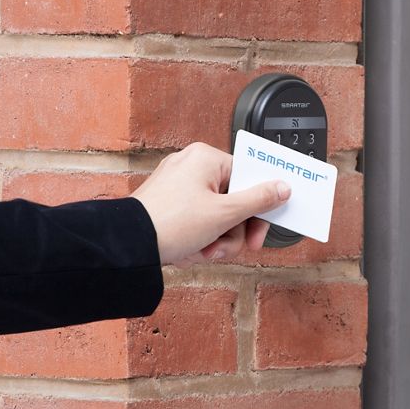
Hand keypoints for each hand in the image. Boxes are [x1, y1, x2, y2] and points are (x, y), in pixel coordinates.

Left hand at [131, 142, 290, 266]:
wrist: (128, 246)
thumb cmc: (168, 223)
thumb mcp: (224, 213)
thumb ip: (259, 200)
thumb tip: (281, 187)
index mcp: (206, 158)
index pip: (248, 179)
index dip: (257, 208)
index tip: (261, 228)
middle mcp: (192, 166)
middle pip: (233, 200)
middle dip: (232, 231)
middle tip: (230, 246)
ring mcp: (179, 185)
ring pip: (216, 214)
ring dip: (217, 239)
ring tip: (205, 251)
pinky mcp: (169, 203)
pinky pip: (198, 220)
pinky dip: (200, 238)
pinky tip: (191, 250)